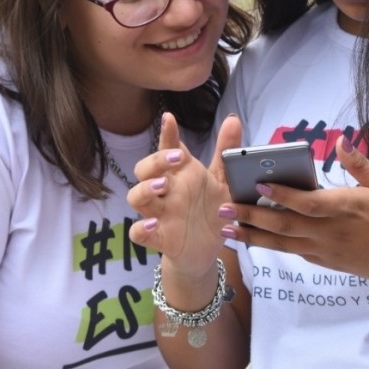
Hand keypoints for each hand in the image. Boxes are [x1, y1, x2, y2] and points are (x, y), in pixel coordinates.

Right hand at [127, 113, 237, 278]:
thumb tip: (233, 119)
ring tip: (163, 185)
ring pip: (136, 197)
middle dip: (155, 160)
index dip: (167, 133)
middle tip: (177, 156)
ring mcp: (159, 214)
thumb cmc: (211, 210)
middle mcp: (166, 191)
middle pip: (145, 169)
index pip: (168, 149)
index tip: (170, 118)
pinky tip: (154, 224)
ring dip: (145, 189)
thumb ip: (226, 152)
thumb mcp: (224, 181)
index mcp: (181, 175)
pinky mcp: (158, 237)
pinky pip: (138, 233)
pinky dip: (142, 228)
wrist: (208, 250)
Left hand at [219, 137, 368, 282]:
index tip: (256, 185)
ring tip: (228, 230)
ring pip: (283, 244)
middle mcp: (331, 232)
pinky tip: (258, 240)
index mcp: (345, 208)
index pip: (306, 202)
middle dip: (250, 217)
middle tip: (223, 209)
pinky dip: (276, 246)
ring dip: (253, 237)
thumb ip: (359, 164)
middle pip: (284, 226)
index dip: (280, 195)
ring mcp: (328, 251)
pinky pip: (297, 253)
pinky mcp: (329, 263)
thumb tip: (342, 140)